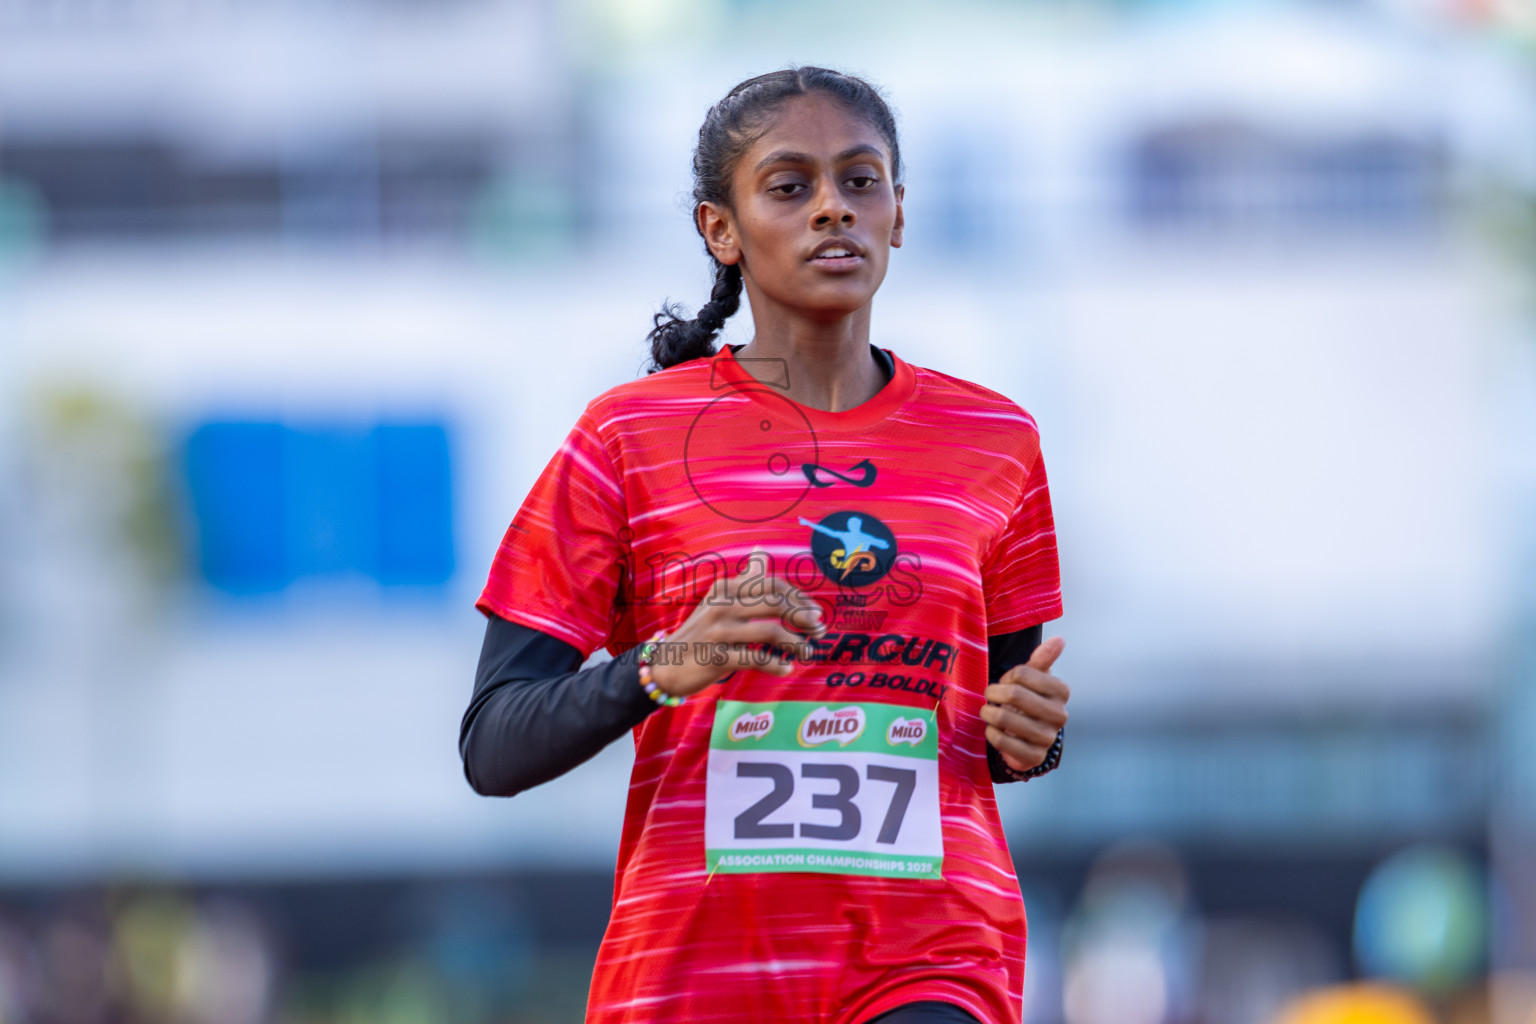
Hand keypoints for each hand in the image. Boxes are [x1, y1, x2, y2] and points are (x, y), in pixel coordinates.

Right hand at [649, 548, 826, 698]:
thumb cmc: (700, 632)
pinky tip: (785, 668)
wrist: (665, 664)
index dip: (798, 597)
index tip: (814, 612)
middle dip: (803, 617)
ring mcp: (718, 631)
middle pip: (775, 603)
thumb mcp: (719, 600)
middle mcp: (722, 605)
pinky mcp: (716, 657)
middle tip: (819, 630)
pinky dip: (776, 665)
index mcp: (726, 588)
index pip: (771, 584)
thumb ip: (744, 579)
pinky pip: (756, 659)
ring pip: (770, 631)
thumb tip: (761, 551)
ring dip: (796, 644)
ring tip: (807, 653)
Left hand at [980, 636, 1067, 772]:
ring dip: (988, 713)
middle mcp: (1060, 714)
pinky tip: (993, 729)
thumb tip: (1059, 639)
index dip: (1006, 677)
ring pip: (1004, 718)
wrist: (1029, 737)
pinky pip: (1002, 741)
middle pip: (1013, 694)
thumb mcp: (1035, 678)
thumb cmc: (1029, 700)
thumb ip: (1043, 659)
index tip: (1006, 682)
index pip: (1021, 673)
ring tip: (988, 712)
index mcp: (1061, 690)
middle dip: (993, 693)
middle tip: (990, 695)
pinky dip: (990, 732)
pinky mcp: (1034, 756)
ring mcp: (1048, 737)